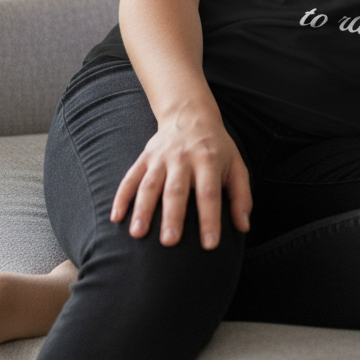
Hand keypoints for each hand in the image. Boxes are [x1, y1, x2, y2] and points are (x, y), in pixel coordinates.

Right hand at [110, 99, 251, 249]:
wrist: (191, 115)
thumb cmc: (217, 148)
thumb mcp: (236, 166)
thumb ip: (241, 196)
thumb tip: (243, 226)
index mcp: (208, 160)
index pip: (209, 193)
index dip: (210, 218)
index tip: (210, 244)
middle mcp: (183, 158)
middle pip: (176, 189)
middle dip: (172, 216)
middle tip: (169, 242)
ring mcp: (160, 157)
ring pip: (149, 184)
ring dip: (143, 209)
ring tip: (138, 233)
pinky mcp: (145, 158)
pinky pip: (130, 177)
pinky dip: (121, 197)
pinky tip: (116, 217)